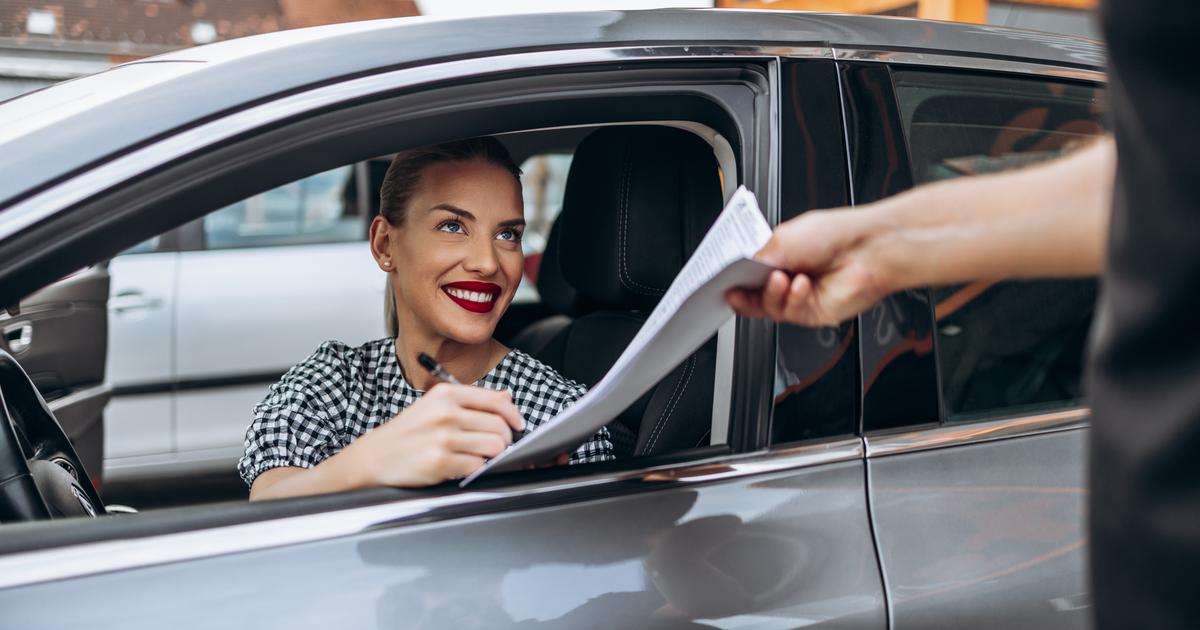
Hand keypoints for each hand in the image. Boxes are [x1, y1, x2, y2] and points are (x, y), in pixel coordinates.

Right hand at [340, 383, 524, 486]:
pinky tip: (464, 467)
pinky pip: (478, 466)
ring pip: (494, 447)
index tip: (517, 425)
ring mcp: (443, 438)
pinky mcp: (440, 462)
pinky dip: (476, 469)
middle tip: (498, 447)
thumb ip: (471, 401)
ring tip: (479, 457)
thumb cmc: (406, 433)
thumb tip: (507, 396)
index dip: (513, 415)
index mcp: (446, 394)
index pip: (496, 400)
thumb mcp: (434, 406)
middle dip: (505, 440)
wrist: (373, 458)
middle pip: (500, 426)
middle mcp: (445, 413)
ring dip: (492, 456)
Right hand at [726, 207, 890, 326]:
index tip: (723, 279)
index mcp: (781, 254)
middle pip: (754, 294)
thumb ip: (758, 259)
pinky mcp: (812, 313)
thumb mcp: (783, 239)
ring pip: (768, 307)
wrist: (868, 250)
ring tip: (780, 279)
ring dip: (771, 294)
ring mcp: (800, 296)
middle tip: (737, 287)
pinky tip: (800, 285)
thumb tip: (740, 273)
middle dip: (744, 292)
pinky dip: (792, 299)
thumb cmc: (835, 235)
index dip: (734, 277)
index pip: (749, 272)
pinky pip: (789, 313)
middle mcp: (789, 276)